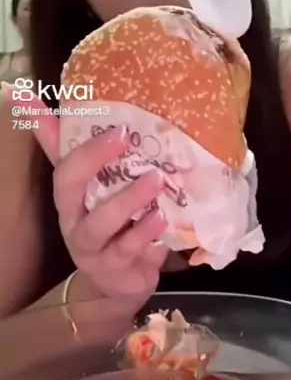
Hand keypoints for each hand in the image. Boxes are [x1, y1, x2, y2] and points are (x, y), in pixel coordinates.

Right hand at [31, 98, 168, 299]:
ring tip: (156, 179)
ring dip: (127, 199)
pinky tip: (162, 217)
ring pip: (100, 222)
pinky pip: (127, 249)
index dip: (65, 136)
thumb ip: (84, 149)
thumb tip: (39, 98)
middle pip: (69, 187)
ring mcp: (92, 247)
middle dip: (92, 159)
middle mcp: (74, 219)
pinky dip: (145, 233)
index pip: (61, 162)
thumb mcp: (104, 187)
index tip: (103, 118)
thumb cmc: (115, 224)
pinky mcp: (115, 270)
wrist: (125, 281)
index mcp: (71, 195)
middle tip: (123, 135)